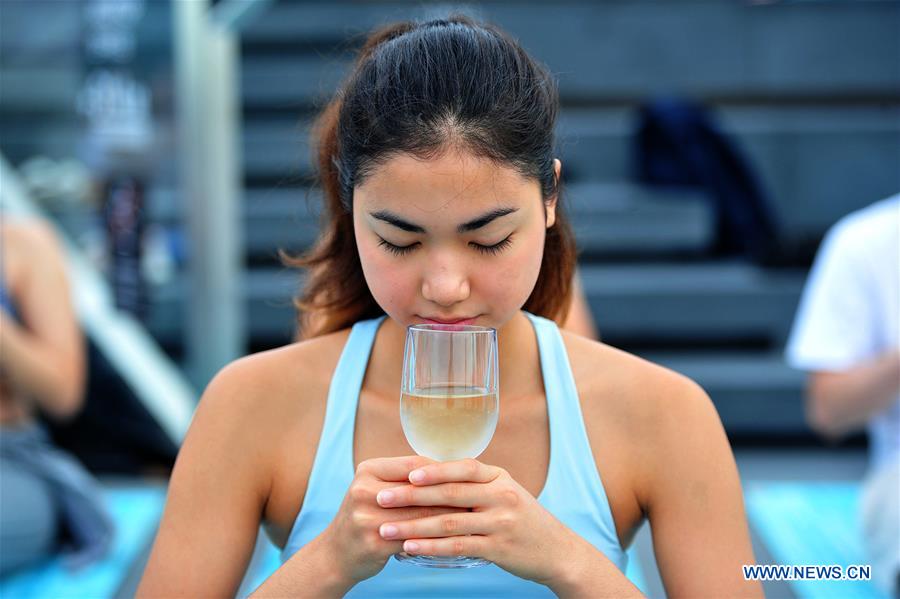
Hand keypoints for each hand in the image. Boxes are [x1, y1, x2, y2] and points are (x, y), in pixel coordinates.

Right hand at [318, 456, 473, 585]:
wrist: (336, 554)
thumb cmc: (367, 516)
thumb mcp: (376, 488)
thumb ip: (404, 477)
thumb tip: (449, 468)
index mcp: (368, 470)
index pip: (415, 464)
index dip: (443, 470)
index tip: (469, 475)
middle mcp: (365, 490)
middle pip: (421, 490)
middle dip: (453, 494)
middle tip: (480, 497)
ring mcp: (368, 517)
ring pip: (422, 515)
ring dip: (451, 517)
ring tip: (475, 517)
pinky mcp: (375, 542)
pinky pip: (417, 538)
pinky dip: (438, 539)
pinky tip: (457, 540)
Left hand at [374, 458, 582, 587]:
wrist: (556, 550)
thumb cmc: (521, 519)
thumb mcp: (504, 492)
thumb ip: (474, 483)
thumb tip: (431, 473)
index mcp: (499, 477)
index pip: (463, 467)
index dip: (433, 470)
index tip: (404, 473)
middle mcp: (501, 495)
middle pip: (450, 493)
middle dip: (411, 496)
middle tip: (381, 498)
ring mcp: (501, 522)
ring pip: (449, 523)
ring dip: (413, 526)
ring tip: (385, 529)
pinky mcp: (499, 548)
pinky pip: (458, 547)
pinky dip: (431, 547)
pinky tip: (410, 548)